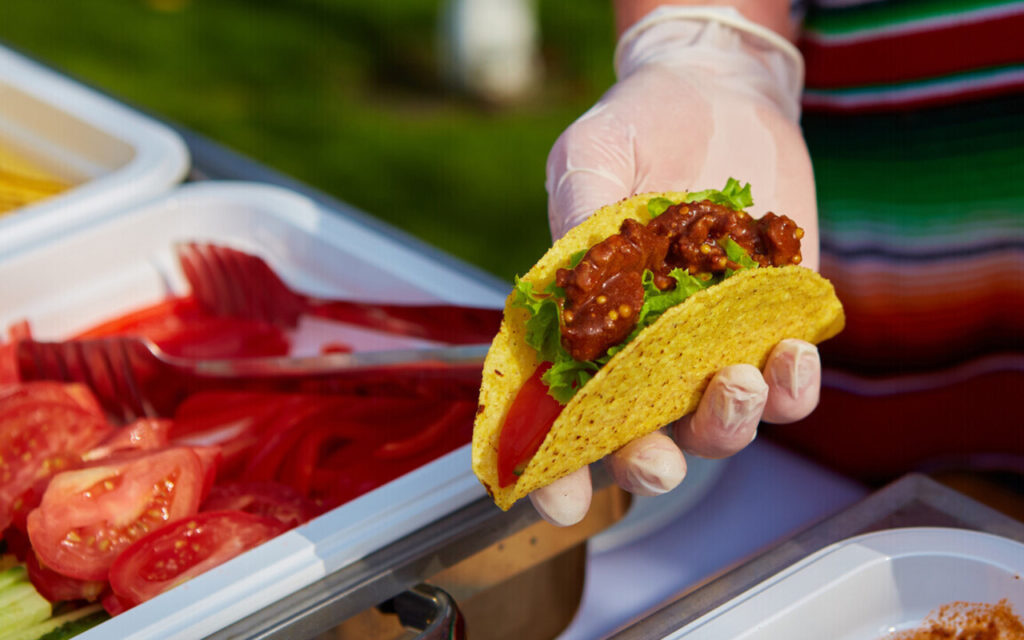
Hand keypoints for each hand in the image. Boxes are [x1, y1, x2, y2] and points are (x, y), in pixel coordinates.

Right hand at [531, 6, 820, 525]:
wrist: (719, 93)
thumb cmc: (638, 123)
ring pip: (720, 428)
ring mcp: (712, 344)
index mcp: (586, 324)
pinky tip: (792, 351)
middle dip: (648, 466)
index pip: (561, 413)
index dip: (555, 468)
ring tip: (739, 380)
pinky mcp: (774, 323)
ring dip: (727, 425)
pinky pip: (789, 385)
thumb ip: (583, 209)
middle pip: (643, 441)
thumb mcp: (594, 151)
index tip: (558, 499)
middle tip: (656, 454)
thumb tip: (575, 277)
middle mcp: (647, 350)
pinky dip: (794, 387)